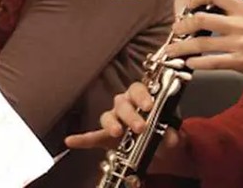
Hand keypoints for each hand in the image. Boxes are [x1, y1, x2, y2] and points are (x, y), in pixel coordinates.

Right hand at [64, 82, 196, 177]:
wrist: (157, 151)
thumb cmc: (161, 134)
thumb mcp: (170, 133)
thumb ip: (171, 134)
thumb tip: (171, 137)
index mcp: (140, 99)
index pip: (137, 90)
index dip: (142, 96)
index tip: (149, 106)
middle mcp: (124, 106)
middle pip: (122, 103)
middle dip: (130, 115)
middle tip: (140, 127)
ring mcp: (114, 120)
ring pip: (107, 116)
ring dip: (111, 123)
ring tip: (116, 132)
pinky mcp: (105, 137)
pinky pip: (92, 136)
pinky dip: (82, 139)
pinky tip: (71, 141)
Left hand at [164, 0, 242, 91]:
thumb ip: (239, 14)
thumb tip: (215, 12)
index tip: (189, 4)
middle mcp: (241, 25)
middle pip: (201, 19)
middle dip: (183, 24)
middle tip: (176, 28)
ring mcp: (240, 45)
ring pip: (201, 43)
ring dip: (182, 47)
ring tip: (172, 49)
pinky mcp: (241, 63)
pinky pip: (212, 62)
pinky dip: (197, 62)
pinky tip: (189, 63)